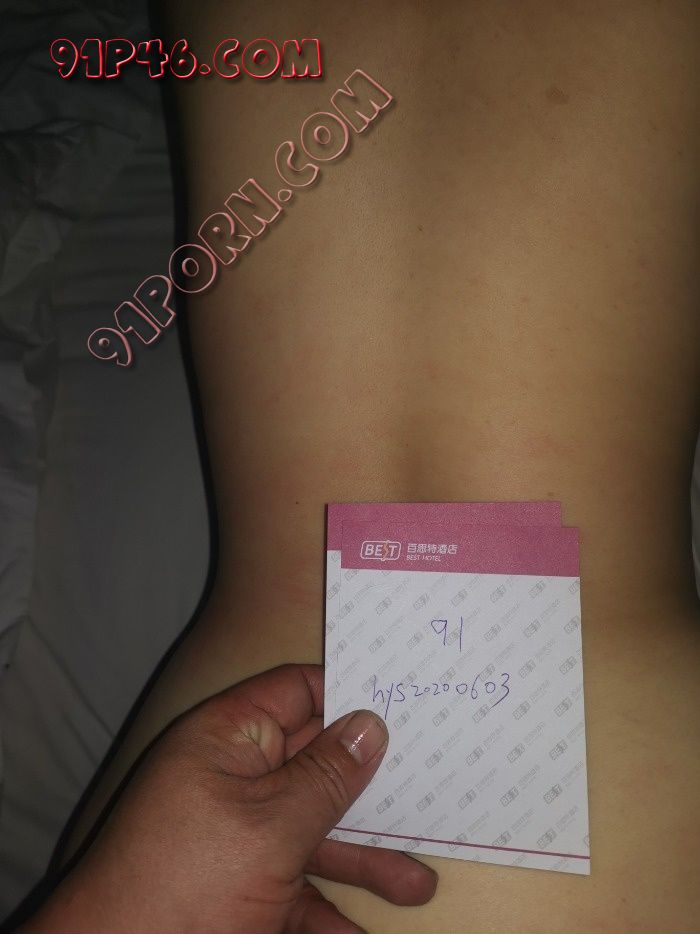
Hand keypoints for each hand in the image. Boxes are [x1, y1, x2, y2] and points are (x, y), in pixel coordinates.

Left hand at [27, 664, 436, 932]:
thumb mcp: (270, 826)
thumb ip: (326, 776)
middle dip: (372, 790)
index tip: (407, 699)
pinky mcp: (240, 890)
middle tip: (434, 787)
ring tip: (419, 887)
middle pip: (316, 767)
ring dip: (365, 862)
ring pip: (314, 834)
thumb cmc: (187, 883)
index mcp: (229, 739)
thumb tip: (371, 723)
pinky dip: (331, 912)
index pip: (297, 691)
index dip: (349, 690)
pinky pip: (298, 889)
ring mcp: (237, 838)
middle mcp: (234, 779)